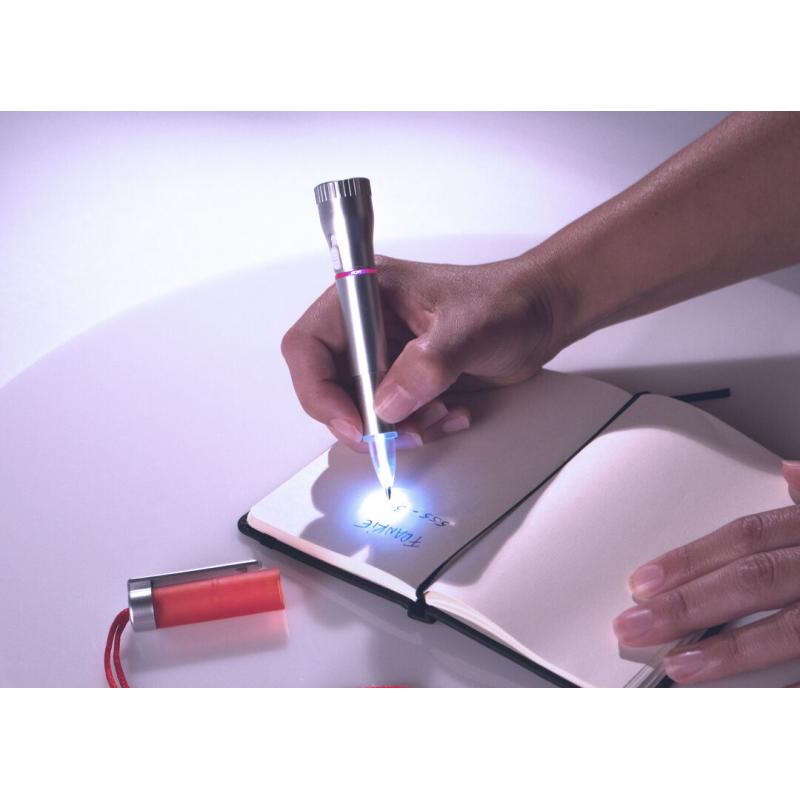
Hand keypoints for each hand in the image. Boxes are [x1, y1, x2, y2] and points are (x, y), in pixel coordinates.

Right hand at [281, 251, 566, 450]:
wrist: (540, 315)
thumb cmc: (506, 301)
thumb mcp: (467, 330)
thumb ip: (425, 367)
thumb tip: (386, 406)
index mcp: (366, 294)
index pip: (309, 346)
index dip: (319, 390)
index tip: (353, 422)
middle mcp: (367, 326)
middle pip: (328, 385)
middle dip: (362, 418)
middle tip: (395, 436)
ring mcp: (384, 355)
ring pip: (360, 409)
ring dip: (396, 427)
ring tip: (439, 416)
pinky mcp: (404, 379)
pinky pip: (390, 418)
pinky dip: (416, 427)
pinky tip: (450, 413)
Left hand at [613, 461, 799, 684]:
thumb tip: (786, 472)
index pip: (744, 538)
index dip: (690, 559)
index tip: (640, 581)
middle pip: (750, 580)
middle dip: (688, 605)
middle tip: (633, 626)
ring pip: (787, 630)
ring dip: (729, 650)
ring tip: (678, 666)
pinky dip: (783, 686)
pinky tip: (747, 699)